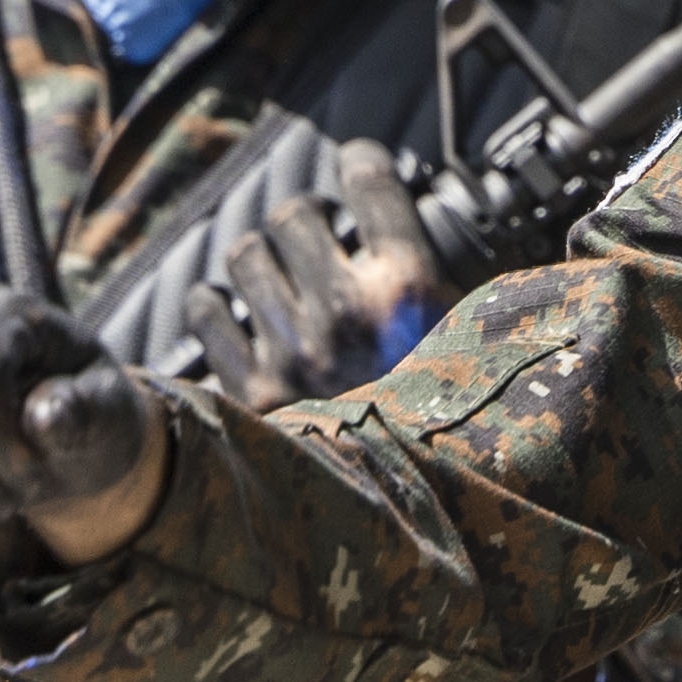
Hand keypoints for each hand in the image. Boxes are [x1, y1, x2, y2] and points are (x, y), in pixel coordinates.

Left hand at [186, 139, 453, 411]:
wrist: (413, 516)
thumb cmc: (456, 422)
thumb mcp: (475, 343)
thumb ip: (445, 283)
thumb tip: (421, 221)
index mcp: (410, 292)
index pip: (369, 181)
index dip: (362, 165)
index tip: (359, 168)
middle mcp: (344, 313)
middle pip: (294, 216)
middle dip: (306, 221)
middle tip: (320, 239)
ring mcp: (290, 353)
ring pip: (244, 257)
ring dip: (262, 261)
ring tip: (281, 279)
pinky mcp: (249, 392)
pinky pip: (206, 313)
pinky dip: (218, 308)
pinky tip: (240, 314)